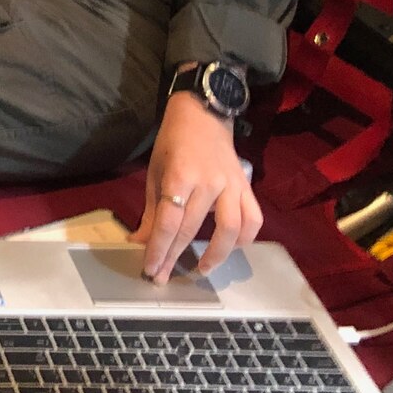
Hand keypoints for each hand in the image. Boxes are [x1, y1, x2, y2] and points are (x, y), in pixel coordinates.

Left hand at [132, 90, 261, 281]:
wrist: (203, 115)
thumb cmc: (173, 142)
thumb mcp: (155, 171)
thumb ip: (151, 209)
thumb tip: (139, 241)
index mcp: (181, 175)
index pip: (170, 221)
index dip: (159, 248)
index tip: (150, 268)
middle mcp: (209, 182)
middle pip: (192, 228)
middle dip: (175, 256)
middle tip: (163, 276)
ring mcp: (232, 185)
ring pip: (230, 229)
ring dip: (217, 255)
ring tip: (201, 268)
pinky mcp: (247, 187)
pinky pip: (253, 219)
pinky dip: (245, 239)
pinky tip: (231, 248)